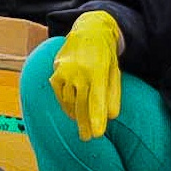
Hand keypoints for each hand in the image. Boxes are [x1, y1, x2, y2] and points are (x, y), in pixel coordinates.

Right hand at [49, 12, 122, 142]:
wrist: (88, 32)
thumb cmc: (105, 56)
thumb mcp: (115, 72)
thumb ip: (113, 94)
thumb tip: (112, 116)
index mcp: (98, 71)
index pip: (97, 99)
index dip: (97, 117)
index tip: (98, 133)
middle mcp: (79, 71)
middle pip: (81, 104)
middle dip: (85, 123)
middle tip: (88, 138)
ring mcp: (65, 72)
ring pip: (69, 101)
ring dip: (76, 116)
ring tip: (83, 128)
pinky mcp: (56, 73)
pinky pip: (60, 95)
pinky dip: (67, 106)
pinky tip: (73, 113)